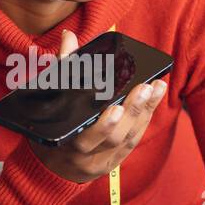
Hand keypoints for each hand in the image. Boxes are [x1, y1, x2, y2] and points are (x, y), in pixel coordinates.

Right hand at [27, 28, 167, 183]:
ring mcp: (102, 160)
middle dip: (130, 112)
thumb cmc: (51, 128)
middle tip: (143, 88)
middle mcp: (84, 157)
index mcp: (64, 145)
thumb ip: (63, 69)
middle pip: (112, 138)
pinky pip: (133, 140)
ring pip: (126, 138)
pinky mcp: (115, 160)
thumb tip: (69, 36)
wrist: (53, 168)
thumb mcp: (49, 102)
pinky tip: (154, 98)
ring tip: (154, 88)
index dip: (102, 127)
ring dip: (143, 112)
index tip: (115, 107)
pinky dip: (145, 118)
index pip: (84, 139)